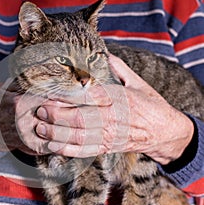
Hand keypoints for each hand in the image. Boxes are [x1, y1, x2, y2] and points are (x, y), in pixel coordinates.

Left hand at [34, 54, 193, 164]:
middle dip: (56, 115)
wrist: (164, 131)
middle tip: (39, 110)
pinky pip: (84, 152)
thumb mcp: (137, 81)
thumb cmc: (149, 104)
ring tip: (40, 127)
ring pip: (79, 137)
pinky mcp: (106, 148)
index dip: (66, 96)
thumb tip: (103, 52)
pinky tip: (52, 145)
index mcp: (118, 98)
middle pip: (79, 118)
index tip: (49, 92)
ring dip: (57, 133)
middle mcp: (113, 118)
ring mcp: (109, 136)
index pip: (88, 97)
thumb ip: (118, 67)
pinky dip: (66, 150)